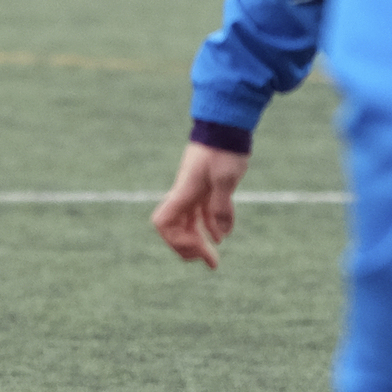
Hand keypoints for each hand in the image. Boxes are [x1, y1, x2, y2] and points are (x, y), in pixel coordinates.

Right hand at [152, 143, 250, 266]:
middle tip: (211, 263)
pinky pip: (203, 212)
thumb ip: (221, 206)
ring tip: (213, 257)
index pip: (165, 224)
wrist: (224, 128)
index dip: (176, 241)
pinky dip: (210, 226)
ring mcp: (194, 191)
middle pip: (176, 229)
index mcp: (183, 193)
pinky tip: (222, 235)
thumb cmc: (222, 151)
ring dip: (198, 240)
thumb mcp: (225, 178)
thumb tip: (221, 234)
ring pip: (189, 222)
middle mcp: (184, 194)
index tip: (200, 249)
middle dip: (190, 248)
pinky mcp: (206, 186)